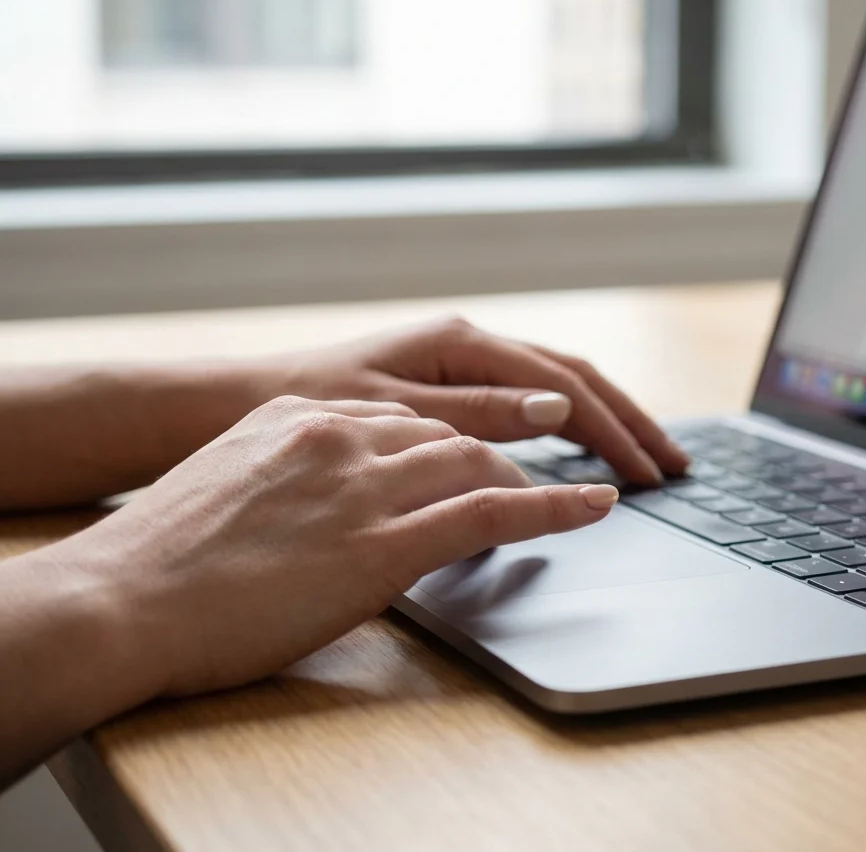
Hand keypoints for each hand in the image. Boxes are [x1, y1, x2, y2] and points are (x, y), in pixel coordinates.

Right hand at [62, 396, 618, 698]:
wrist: (121, 600)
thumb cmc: (163, 560)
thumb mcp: (234, 483)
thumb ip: (292, 472)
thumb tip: (326, 494)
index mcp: (304, 415)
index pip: (409, 417)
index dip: (459, 439)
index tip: (489, 453)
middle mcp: (342, 433)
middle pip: (454, 430)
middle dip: (514, 448)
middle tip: (555, 470)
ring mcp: (365, 482)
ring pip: (480, 460)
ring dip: (540, 477)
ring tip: (586, 490)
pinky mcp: (383, 541)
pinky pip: (491, 511)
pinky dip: (554, 506)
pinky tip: (595, 504)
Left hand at [263, 318, 688, 484]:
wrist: (235, 404)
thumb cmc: (305, 406)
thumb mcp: (389, 413)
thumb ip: (472, 414)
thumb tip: (555, 410)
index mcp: (459, 345)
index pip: (562, 388)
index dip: (613, 433)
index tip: (648, 476)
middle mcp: (465, 345)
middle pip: (572, 379)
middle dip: (627, 422)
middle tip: (676, 467)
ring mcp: (457, 362)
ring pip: (552, 388)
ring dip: (604, 422)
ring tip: (646, 457)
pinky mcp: (444, 385)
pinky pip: (522, 401)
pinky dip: (565, 425)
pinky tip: (582, 447)